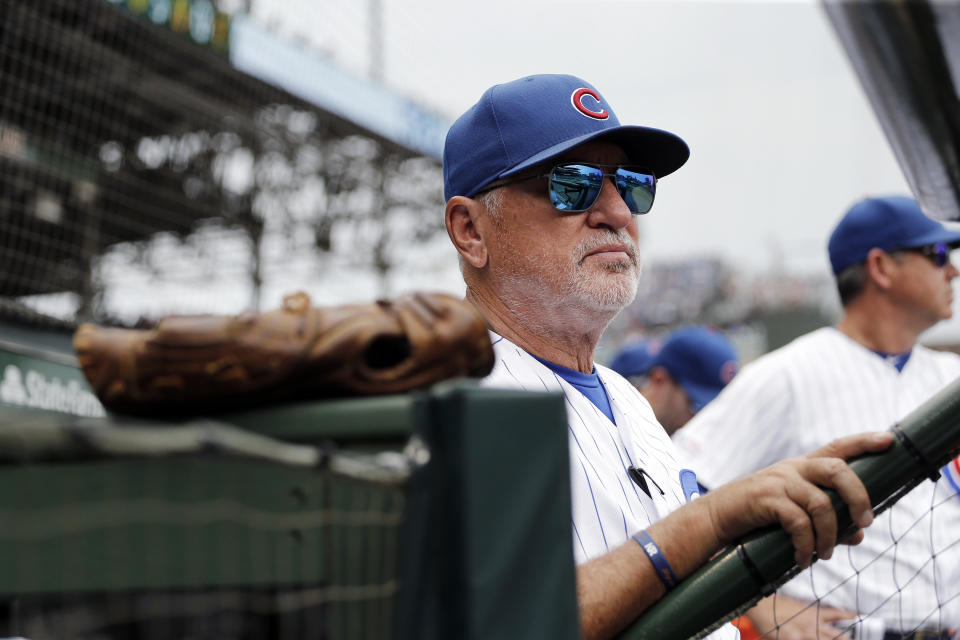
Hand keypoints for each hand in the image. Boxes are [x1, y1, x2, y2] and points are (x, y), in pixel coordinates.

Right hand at [702, 431, 891, 567]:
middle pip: (838, 469)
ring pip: (822, 504)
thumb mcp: (794, 513)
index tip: (888, 440)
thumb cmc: (757, 515)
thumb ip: (828, 521)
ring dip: (829, 536)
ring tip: (823, 555)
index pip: (838, 447)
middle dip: (858, 497)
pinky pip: (799, 523)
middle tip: (865, 522)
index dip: (863, 442)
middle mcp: (793, 468)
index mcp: (802, 466)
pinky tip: (802, 559)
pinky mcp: (766, 499)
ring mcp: (779, 482)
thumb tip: (859, 535)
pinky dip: (806, 546)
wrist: (717, 517)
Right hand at [746, 594, 856, 639]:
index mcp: (813, 613)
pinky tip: (802, 639)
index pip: (835, 613)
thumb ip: (809, 615)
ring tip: (846, 639)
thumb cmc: (776, 606)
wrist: (762, 608)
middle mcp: (812, 624)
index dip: (848, 615)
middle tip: (852, 639)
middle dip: (846, 639)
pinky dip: (805, 639)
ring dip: (835, 639)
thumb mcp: (796, 607)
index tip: (858, 615)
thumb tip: (819, 619)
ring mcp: (804, 634)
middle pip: (836, 634)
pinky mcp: (793, 639)